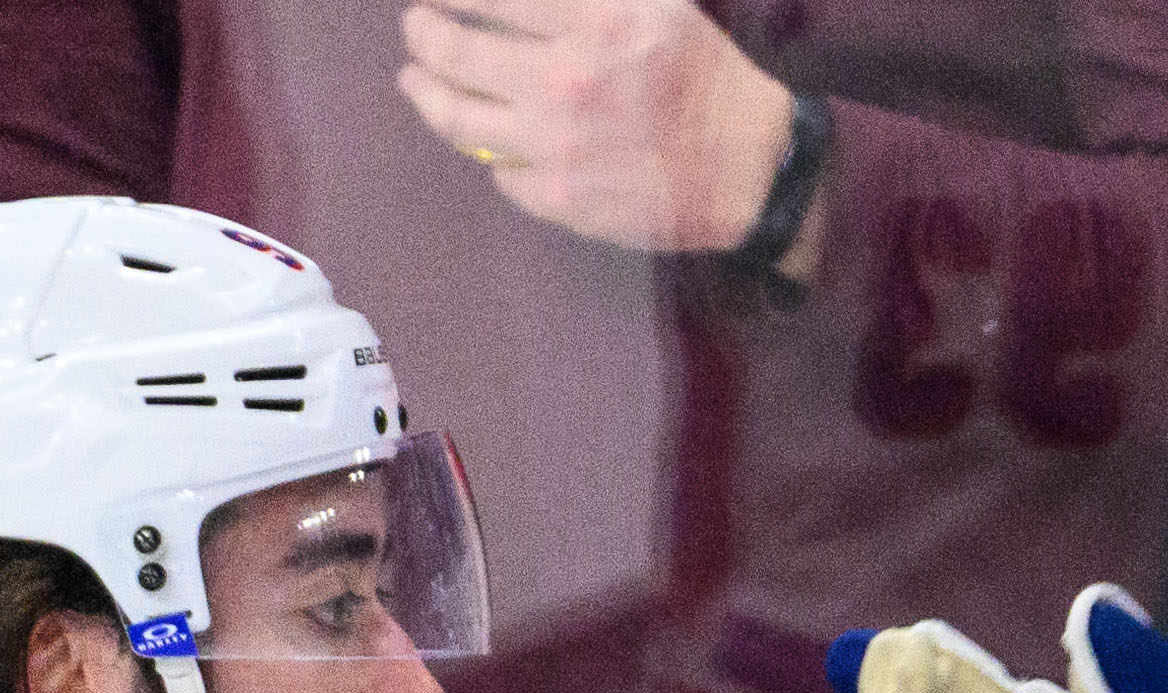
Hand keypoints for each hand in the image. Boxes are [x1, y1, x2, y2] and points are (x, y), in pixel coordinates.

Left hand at [394, 0, 797, 259]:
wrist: (753, 170)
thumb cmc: (706, 76)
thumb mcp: (653, 5)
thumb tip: (516, 2)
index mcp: (593, 21)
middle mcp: (563, 80)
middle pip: (454, 52)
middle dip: (422, 33)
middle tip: (415, 28)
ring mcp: (556, 145)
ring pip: (457, 118)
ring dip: (426, 93)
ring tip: (416, 81)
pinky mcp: (560, 198)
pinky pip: (500, 172)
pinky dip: (493, 154)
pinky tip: (493, 143)